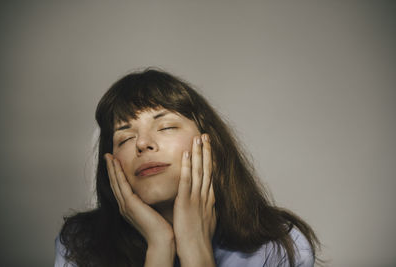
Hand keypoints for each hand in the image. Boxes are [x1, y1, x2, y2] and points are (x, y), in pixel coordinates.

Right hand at [104, 154, 174, 245]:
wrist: (162, 239)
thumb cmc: (162, 227)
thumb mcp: (154, 209)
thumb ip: (151, 200)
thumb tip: (157, 189)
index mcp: (130, 207)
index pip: (121, 187)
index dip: (117, 174)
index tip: (116, 162)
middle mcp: (124, 206)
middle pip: (115, 183)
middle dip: (111, 169)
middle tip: (108, 156)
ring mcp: (125, 205)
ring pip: (116, 182)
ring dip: (112, 168)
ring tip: (109, 156)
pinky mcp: (129, 204)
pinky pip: (121, 184)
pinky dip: (117, 173)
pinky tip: (116, 163)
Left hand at [173, 134, 216, 266]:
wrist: (197, 250)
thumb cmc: (200, 238)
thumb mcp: (207, 220)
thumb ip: (207, 208)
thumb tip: (209, 202)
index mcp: (209, 199)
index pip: (210, 175)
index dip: (209, 160)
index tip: (208, 147)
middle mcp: (205, 195)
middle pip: (207, 168)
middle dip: (206, 151)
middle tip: (205, 135)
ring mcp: (196, 197)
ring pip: (199, 170)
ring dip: (199, 153)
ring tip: (198, 138)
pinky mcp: (186, 201)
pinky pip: (186, 180)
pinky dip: (187, 166)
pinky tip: (186, 154)